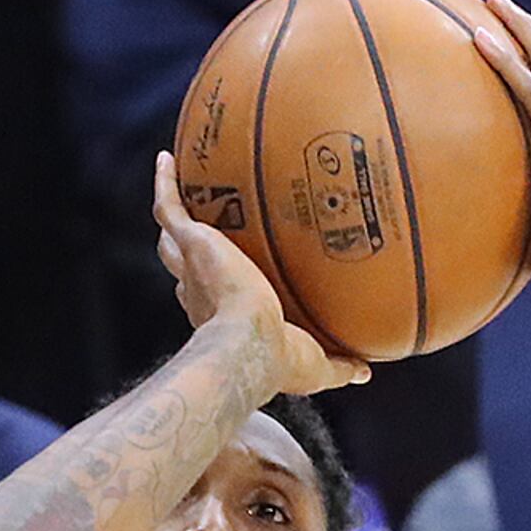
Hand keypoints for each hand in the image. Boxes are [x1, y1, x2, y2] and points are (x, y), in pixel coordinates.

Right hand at [152, 152, 362, 394]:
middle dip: (190, 251)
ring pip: (173, 235)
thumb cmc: (277, 361)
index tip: (232, 275)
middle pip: (187, 266)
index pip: (211, 299)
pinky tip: (166, 159)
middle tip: (205, 228)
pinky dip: (164, 183)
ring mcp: (196, 264)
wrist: (253, 344)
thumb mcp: (319, 365)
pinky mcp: (195, 243)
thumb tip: (366, 370)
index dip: (215, 289)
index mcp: (225, 317)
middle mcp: (202, 290)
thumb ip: (341, 365)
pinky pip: (170, 207)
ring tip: (179, 183)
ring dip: (173, 211)